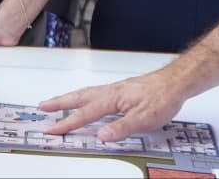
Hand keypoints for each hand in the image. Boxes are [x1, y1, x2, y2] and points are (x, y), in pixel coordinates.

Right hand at [40, 69, 186, 140]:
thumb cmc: (162, 97)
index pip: (85, 114)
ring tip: (56, 102)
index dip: (68, 123)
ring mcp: (114, 90)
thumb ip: (121, 128)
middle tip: (43, 107)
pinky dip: (83, 96)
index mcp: (112, 98)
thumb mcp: (144, 118)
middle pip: (79, 97)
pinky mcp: (120, 90)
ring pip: (86, 93)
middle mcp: (110, 91)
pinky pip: (95, 92)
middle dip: (59, 103)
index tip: (53, 129)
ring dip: (69, 98)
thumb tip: (102, 136)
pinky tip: (85, 100)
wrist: (175, 82)